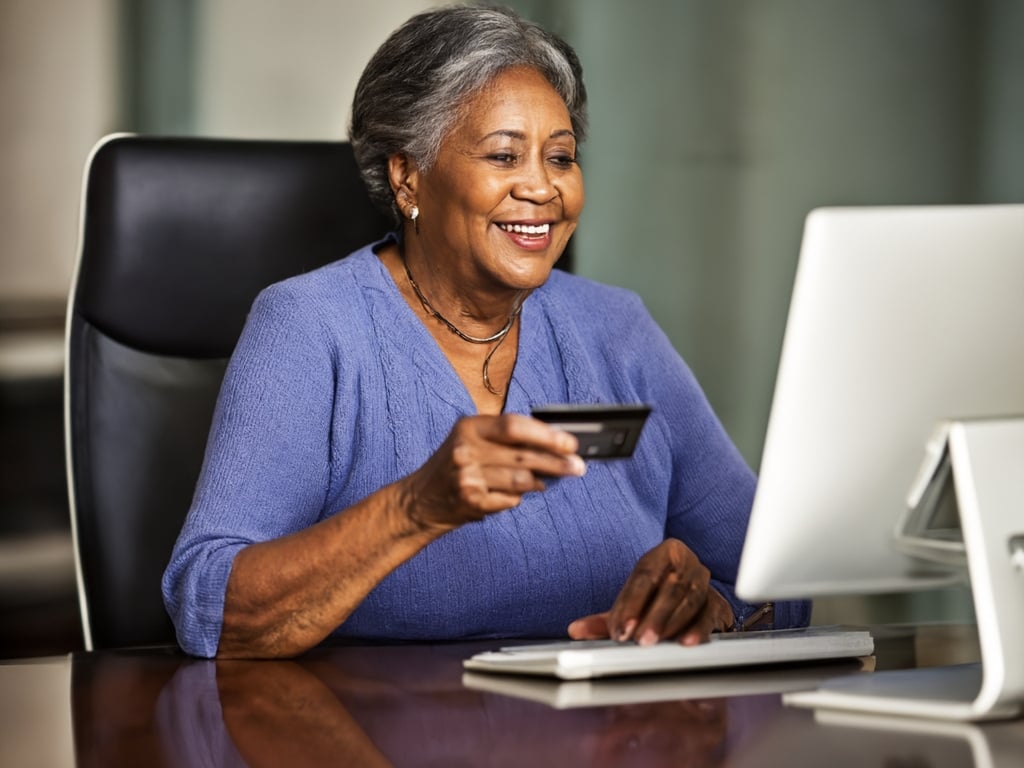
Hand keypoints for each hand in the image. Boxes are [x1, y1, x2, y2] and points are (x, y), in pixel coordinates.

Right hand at [401, 414, 585, 531]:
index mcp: (469, 427)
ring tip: (545, 481)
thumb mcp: (472, 441)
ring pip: (521, 480)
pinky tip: (513, 495)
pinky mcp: (471, 501)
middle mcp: (465, 450)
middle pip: (523, 455)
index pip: (514, 426)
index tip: (569, 443)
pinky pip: (510, 500)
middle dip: (556, 462)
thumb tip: (554, 445)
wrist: (420, 500)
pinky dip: (517, 498)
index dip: (546, 435)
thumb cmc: (454, 466)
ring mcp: (467, 477)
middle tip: (578, 467)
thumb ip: (506, 440)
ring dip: (539, 481)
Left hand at [567, 539, 733, 645]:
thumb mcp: (632, 602)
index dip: (631, 603)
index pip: (645, 575)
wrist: (692, 594)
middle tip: (637, 639)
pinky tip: (685, 643)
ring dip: (670, 624)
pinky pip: (708, 616)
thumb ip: (605, 617)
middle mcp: (688, 563)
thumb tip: (576, 630)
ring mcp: (705, 583)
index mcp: (664, 553)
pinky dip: (697, 630)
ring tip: (653, 643)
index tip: (619, 629)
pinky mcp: (717, 604)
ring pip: (690, 601)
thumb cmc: (657, 595)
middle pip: (670, 587)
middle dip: (652, 616)